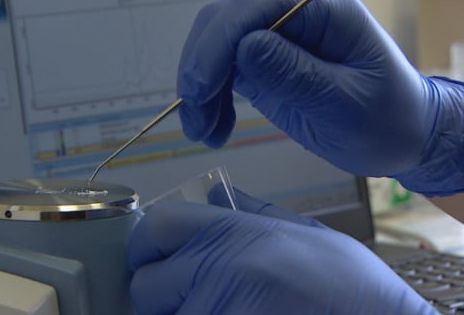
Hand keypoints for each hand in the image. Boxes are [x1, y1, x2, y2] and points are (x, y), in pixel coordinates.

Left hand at [128, 189, 433, 314]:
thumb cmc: (353, 292)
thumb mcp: (306, 235)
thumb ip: (251, 214)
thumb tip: (209, 196)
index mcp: (234, 235)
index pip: (155, 227)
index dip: (149, 246)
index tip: (156, 260)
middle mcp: (218, 272)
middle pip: (146, 286)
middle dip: (161, 297)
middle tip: (190, 300)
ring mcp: (218, 314)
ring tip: (229, 309)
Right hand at [176, 0, 463, 194]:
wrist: (402, 134)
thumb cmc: (386, 119)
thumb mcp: (345, 104)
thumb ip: (296, 75)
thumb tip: (244, 47)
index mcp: (322, 9)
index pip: (253, 7)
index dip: (217, 44)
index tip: (199, 89)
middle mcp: (293, 11)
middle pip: (224, 22)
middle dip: (200, 68)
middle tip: (194, 117)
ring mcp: (275, 33)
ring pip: (214, 45)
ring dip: (200, 88)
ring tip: (202, 132)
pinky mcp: (263, 59)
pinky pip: (222, 69)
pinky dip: (210, 98)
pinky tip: (213, 128)